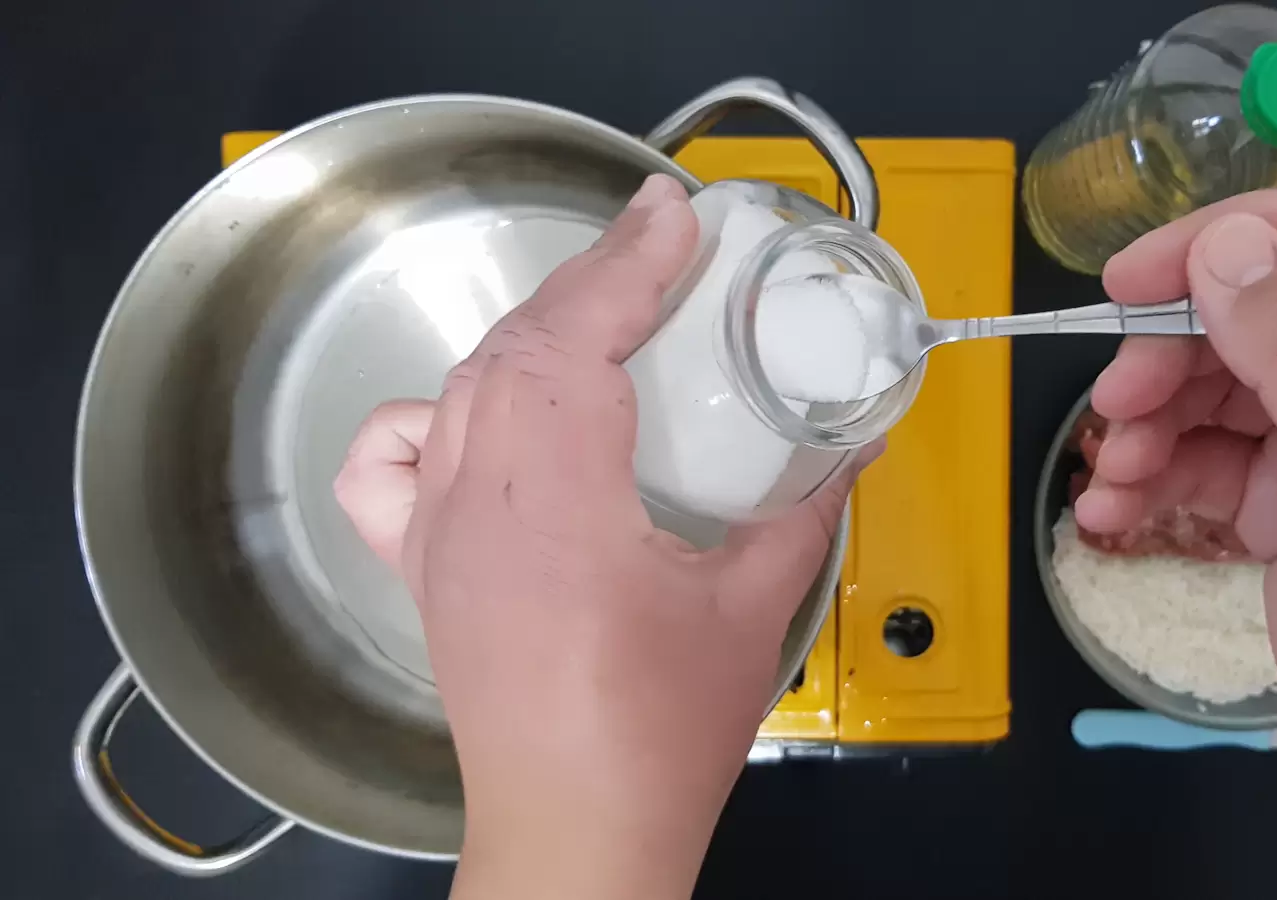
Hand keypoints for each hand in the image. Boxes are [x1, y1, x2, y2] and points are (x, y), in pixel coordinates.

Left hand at [334, 174, 869, 899]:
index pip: (572, 345)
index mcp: (559, 511)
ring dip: (534, 330)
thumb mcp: (756, 610)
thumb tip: (845, 446)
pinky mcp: (423, 563)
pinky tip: (486, 412)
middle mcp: (478, 507)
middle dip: (592, 280)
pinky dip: (434, 411)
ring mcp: (438, 534)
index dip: (626, 267)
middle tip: (659, 245)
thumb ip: (803, 512)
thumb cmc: (656, 739)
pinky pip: (394, 460)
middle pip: (516, 347)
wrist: (578, 828)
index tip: (669, 215)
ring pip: (465, 385)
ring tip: (601, 308)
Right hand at [1083, 188, 1276, 897]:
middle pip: (1267, 316)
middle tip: (1117, 399)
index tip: (1139, 274)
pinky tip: (1112, 515)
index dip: (1241, 238)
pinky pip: (1209, 473)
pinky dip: (1154, 485)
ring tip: (1113, 474)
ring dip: (1153, 423)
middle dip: (1179, 351)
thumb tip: (1225, 244)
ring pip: (1224, 394)